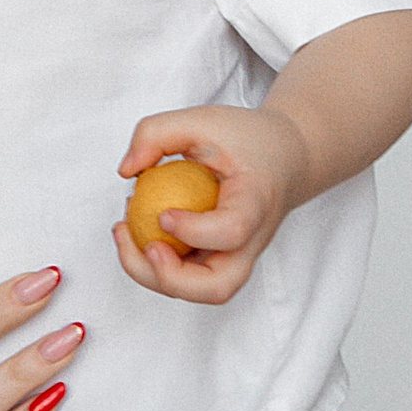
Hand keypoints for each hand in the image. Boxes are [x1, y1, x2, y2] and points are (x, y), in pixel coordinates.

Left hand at [112, 104, 308, 306]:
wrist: (286, 158)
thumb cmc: (246, 140)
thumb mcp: (202, 119)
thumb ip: (157, 133)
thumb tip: (126, 171)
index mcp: (256, 202)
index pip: (232, 231)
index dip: (194, 231)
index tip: (163, 213)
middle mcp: (251, 240)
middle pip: (218, 287)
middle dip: (170, 279)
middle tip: (145, 246)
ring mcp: (237, 256)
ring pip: (199, 291)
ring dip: (153, 274)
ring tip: (125, 233)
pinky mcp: (221, 260)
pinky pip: (188, 277)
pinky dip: (155, 264)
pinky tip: (134, 231)